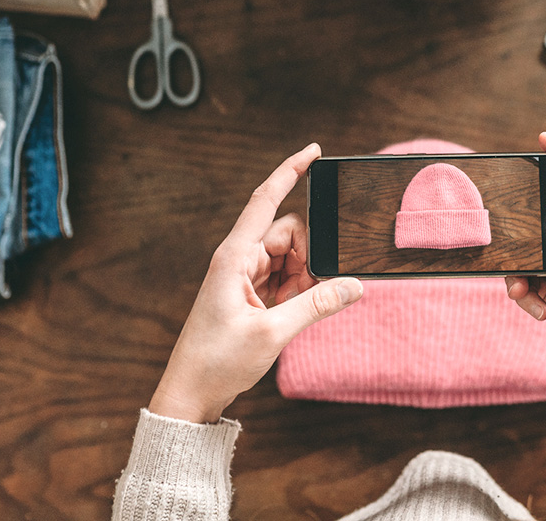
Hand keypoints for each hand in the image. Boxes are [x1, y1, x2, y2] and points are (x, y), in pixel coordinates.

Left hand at [149, 144, 363, 422]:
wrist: (191, 393)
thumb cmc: (218, 360)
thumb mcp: (273, 332)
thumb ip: (317, 305)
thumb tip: (354, 286)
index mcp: (234, 256)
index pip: (266, 200)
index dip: (290, 172)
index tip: (314, 151)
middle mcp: (238, 260)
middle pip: (288, 234)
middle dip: (311, 254)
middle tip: (316, 288)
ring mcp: (243, 277)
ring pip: (290, 258)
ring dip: (305, 277)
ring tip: (300, 309)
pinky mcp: (249, 295)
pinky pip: (284, 278)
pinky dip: (298, 290)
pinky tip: (298, 310)